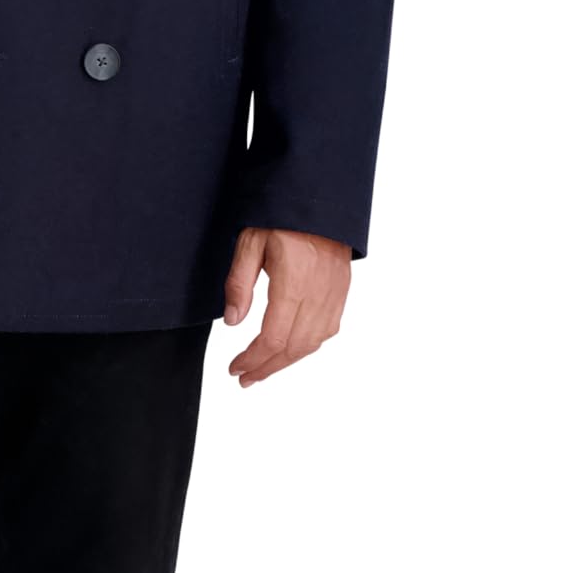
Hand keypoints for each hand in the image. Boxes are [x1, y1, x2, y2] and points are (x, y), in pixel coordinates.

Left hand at [222, 227, 352, 386]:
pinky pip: (328, 329)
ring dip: (287, 362)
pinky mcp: (341, 290)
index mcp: (293, 282)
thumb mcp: (249, 241)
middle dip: (267, 368)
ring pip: (313, 343)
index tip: (235, 368)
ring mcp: (334, 293)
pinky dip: (308, 346)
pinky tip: (291, 349)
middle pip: (293, 348)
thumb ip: (239, 282)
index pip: (273, 338)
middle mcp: (318, 293)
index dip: (253, 359)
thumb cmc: (282, 215)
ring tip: (264, 369)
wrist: (321, 195)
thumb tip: (232, 322)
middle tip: (245, 378)